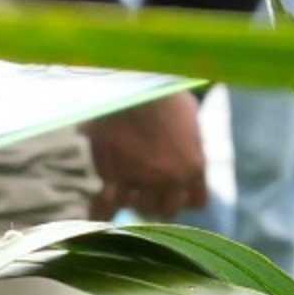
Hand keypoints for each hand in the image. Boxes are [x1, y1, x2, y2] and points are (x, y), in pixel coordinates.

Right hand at [87, 90, 209, 219]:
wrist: (131, 83)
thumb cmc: (161, 90)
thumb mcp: (187, 110)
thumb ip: (190, 133)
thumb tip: (187, 132)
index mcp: (194, 165)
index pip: (197, 202)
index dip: (185, 197)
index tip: (176, 190)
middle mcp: (171, 179)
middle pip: (168, 210)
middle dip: (159, 201)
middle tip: (147, 188)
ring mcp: (142, 180)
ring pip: (140, 208)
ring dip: (133, 200)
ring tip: (126, 187)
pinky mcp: (113, 176)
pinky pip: (105, 206)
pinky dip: (100, 211)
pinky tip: (96, 211)